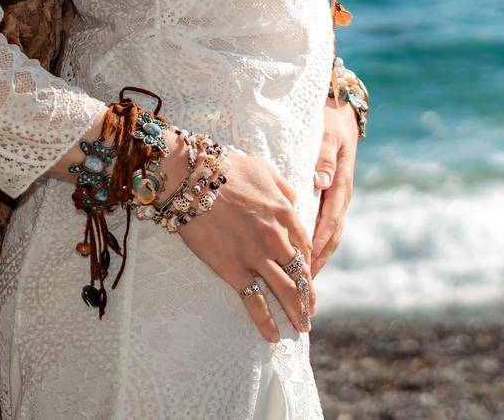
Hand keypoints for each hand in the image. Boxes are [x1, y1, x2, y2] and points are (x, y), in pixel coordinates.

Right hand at [171, 141, 317, 341]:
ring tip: (301, 328)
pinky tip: (273, 335)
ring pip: (285, 291)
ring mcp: (256, 256)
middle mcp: (277, 238)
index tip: (309, 277)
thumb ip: (284, 188)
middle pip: (300, 273)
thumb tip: (295, 200)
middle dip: (309, 296)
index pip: (305, 246)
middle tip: (311, 312)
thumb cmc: (227, 168)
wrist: (192, 178)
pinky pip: (254, 301)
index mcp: (286, 213)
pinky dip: (266, 321)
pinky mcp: (233, 269)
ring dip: (296, 312)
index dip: (309, 265)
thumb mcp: (265, 170)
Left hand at [310, 94, 358, 276]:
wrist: (342, 117)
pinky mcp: (328, 200)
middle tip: (302, 287)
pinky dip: (313, 246)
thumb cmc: (331, 125)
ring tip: (301, 284)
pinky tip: (299, 260)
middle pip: (331, 237)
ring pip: (328, 236)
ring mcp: (335, 200)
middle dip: (318, 262)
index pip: (330, 222)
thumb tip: (321, 182)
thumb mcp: (328, 136)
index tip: (306, 266)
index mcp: (340, 185)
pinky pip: (322, 228)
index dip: (318, 245)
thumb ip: (324, 156)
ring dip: (316, 259)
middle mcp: (340, 197)